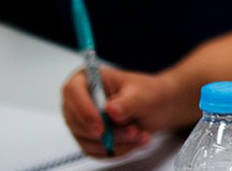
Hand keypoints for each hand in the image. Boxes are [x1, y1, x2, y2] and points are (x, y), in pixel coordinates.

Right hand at [61, 65, 185, 157]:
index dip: (84, 111)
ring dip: (117, 142)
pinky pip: (96, 152)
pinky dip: (118, 149)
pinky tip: (136, 141)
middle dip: (109, 132)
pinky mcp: (88, 139)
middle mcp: (79, 101)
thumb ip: (129, 102)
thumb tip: (110, 110)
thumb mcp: (145, 94)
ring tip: (141, 134)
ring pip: (88, 141)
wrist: (159, 107)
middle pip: (78, 123)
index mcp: (88, 78)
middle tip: (134, 131)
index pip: (72, 92)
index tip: (102, 127)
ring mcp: (81, 122)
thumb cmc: (149, 93)